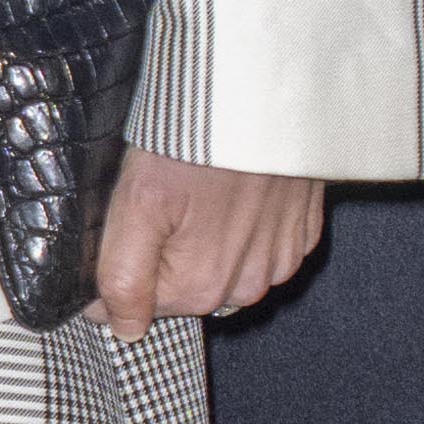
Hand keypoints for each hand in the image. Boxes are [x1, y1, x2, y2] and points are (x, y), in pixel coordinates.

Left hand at [93, 153, 323, 339]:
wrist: (260, 97)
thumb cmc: (194, 144)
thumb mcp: (136, 206)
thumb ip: (123, 277)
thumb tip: (121, 327)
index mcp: (201, 287)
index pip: (143, 304)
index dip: (125, 268)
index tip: (129, 225)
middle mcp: (247, 287)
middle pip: (186, 287)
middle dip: (168, 253)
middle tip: (167, 198)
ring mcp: (280, 260)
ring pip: (225, 268)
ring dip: (209, 241)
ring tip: (202, 191)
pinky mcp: (303, 231)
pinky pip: (263, 244)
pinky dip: (246, 226)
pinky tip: (235, 190)